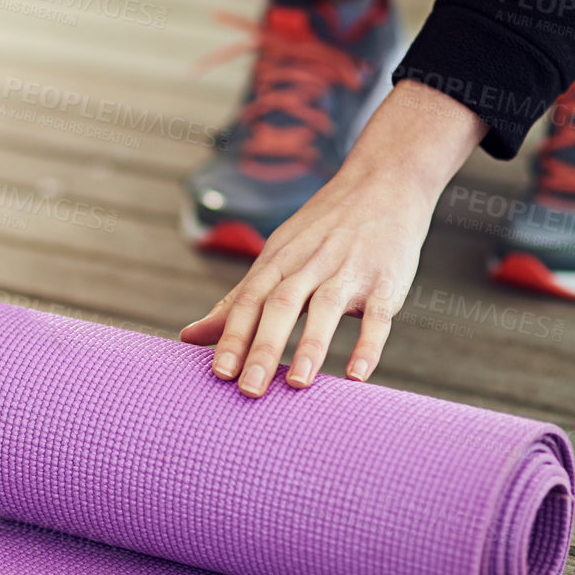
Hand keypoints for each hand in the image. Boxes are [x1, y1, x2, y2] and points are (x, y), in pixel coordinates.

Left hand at [178, 79, 486, 394]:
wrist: (383, 184)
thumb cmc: (321, 232)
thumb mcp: (275, 257)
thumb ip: (236, 302)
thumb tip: (188, 337)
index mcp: (279, 261)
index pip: (249, 300)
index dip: (232, 336)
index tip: (218, 373)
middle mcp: (310, 264)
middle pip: (281, 305)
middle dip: (263, 347)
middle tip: (248, 390)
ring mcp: (349, 271)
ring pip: (326, 307)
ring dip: (311, 345)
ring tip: (296, 383)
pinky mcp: (386, 281)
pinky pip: (378, 315)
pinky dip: (369, 344)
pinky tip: (357, 375)